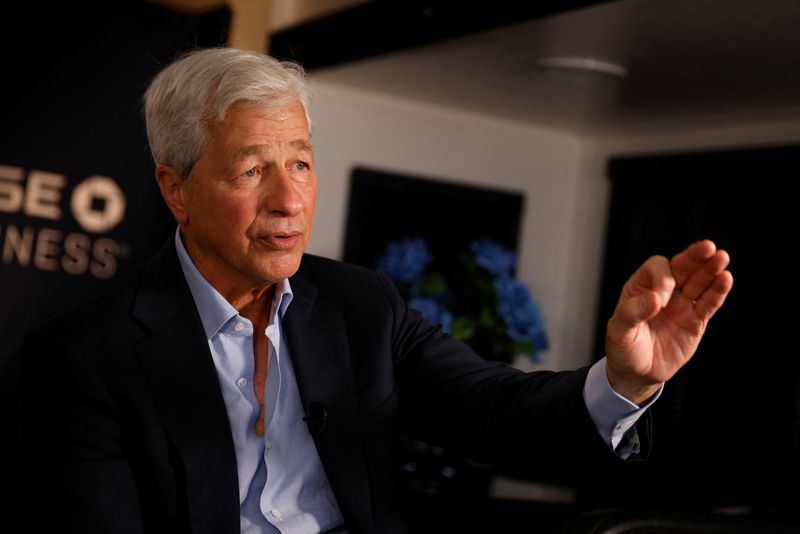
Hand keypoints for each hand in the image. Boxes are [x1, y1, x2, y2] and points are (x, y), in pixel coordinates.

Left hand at [605, 240, 732, 404]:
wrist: (637, 373)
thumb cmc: (624, 348)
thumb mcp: (619, 331)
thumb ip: (633, 313)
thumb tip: (655, 299)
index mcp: (641, 287)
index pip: (657, 268)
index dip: (662, 278)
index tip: (659, 301)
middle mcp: (664, 292)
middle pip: (682, 267)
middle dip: (694, 257)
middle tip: (708, 246)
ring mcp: (682, 305)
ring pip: (699, 282)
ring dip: (711, 270)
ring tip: (722, 257)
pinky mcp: (696, 321)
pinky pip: (708, 304)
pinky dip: (717, 292)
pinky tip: (726, 279)